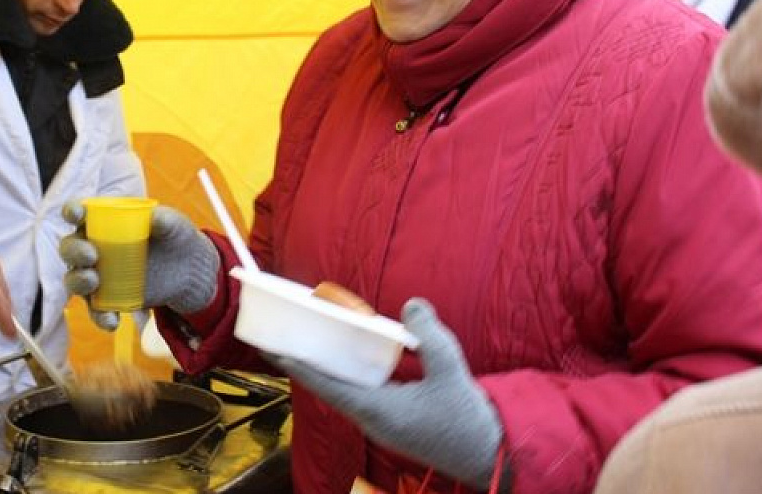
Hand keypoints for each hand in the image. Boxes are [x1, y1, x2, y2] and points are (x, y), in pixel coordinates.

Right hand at [59, 202, 218, 329]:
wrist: (188, 270)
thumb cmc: (174, 236)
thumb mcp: (175, 226)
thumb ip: (166, 220)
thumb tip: (156, 218)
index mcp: (103, 221)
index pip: (79, 213)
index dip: (72, 211)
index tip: (78, 214)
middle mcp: (93, 246)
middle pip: (70, 248)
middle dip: (74, 251)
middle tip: (91, 255)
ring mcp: (98, 274)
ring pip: (75, 278)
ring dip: (78, 281)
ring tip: (93, 281)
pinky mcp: (107, 298)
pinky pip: (96, 309)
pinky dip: (101, 316)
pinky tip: (113, 321)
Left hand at [270, 298, 502, 489]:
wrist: (490, 457)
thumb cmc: (468, 420)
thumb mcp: (452, 371)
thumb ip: (430, 336)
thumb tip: (412, 304)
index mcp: (376, 410)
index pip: (324, 385)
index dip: (296, 365)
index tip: (271, 349)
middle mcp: (371, 419)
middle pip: (328, 386)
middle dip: (307, 361)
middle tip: (287, 336)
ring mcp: (381, 423)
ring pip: (344, 391)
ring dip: (328, 368)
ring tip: (312, 341)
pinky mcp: (393, 423)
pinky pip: (361, 394)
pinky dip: (351, 374)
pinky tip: (354, 357)